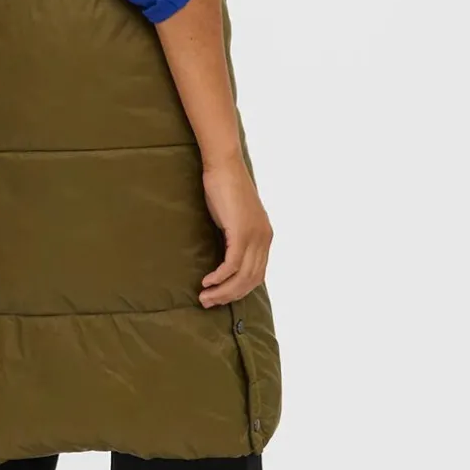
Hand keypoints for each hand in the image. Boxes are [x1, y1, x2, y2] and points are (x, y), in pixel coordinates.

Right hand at [199, 156, 272, 306]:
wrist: (224, 166)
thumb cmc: (225, 188)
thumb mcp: (234, 218)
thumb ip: (235, 237)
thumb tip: (224, 257)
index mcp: (265, 237)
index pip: (257, 275)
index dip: (239, 290)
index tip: (221, 297)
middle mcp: (264, 239)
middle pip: (251, 280)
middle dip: (229, 295)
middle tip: (208, 302)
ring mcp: (255, 236)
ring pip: (242, 276)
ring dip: (222, 291)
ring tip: (204, 297)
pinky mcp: (241, 232)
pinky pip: (232, 265)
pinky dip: (219, 277)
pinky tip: (207, 282)